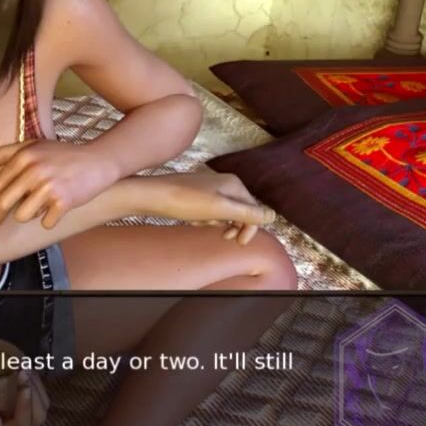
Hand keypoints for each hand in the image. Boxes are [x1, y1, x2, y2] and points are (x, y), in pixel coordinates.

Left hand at [0, 140, 119, 231]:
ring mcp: (49, 186)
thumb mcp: (34, 145)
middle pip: (3, 203)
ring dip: (28, 214)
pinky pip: (45, 222)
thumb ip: (5, 153)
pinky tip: (56, 208)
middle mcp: (34, 170)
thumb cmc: (62, 154)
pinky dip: (49, 219)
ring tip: (41, 204)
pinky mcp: (64, 201)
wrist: (97, 160)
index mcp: (24, 157)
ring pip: (22, 215)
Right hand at [0, 371, 48, 425]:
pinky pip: (34, 395)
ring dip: (36, 386)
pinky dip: (33, 382)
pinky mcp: (15, 403)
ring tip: (24, 367)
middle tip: (23, 371)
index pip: (22, 424)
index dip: (26, 406)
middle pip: (38, 416)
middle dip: (35, 394)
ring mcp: (15, 415)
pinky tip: (22, 367)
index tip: (21, 382)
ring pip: (40, 406)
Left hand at [138, 172, 276, 244]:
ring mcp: (209, 188)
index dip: (250, 228)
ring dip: (218, 223)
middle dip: (234, 225)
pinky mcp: (195, 195)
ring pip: (224, 213)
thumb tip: (273, 216)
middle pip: (240, 210)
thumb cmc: (186, 201)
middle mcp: (224, 182)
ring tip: (204, 225)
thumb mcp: (221, 209)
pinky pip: (209, 212)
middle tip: (225, 238)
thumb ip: (247, 213)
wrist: (152, 195)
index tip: (239, 243)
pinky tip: (193, 221)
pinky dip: (205, 219)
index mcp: (234, 184)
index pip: (254, 210)